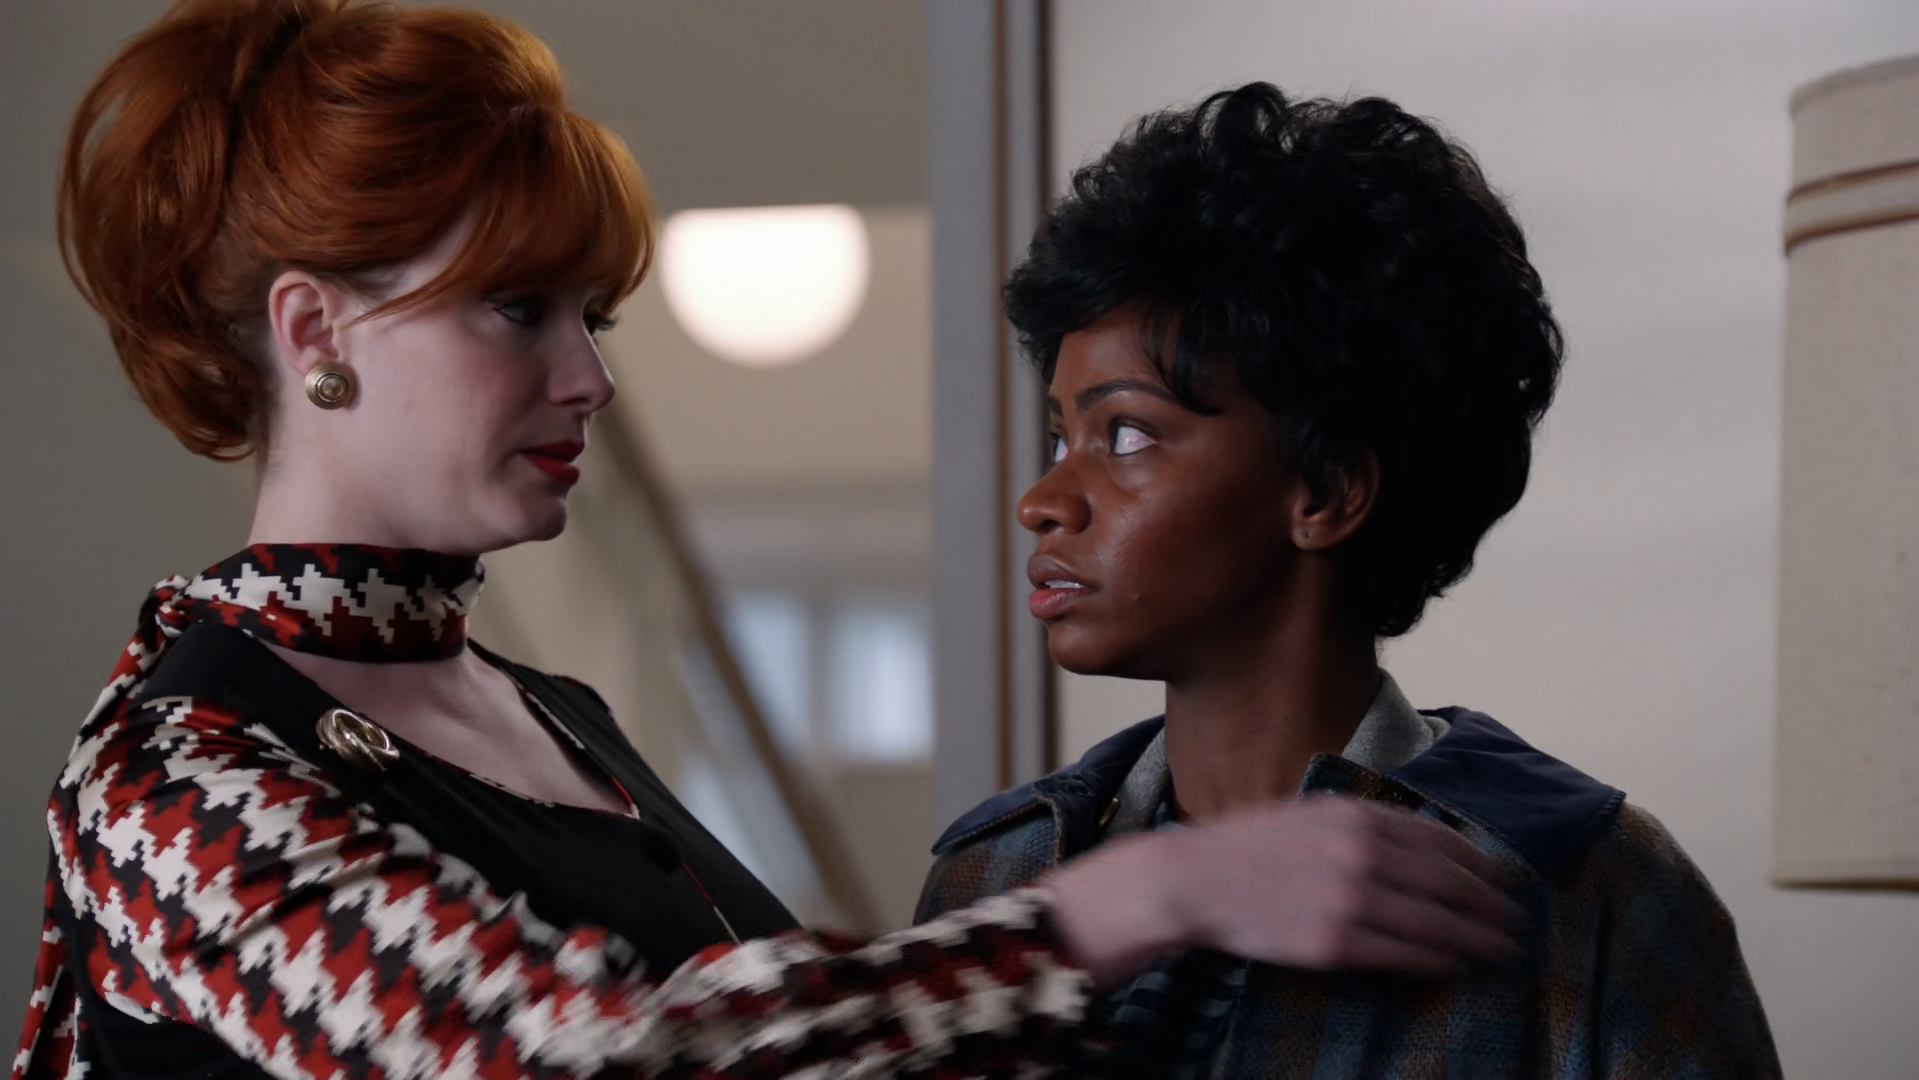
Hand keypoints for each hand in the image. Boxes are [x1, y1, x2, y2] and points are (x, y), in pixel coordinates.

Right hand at [1048, 795, 1519, 985]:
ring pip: (1437, 923)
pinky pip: (1405, 954)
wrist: (1194, 881)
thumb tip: (1414, 843)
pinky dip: (1439, 959)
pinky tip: (1456, 963)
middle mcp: (1363, 854)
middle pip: (1450, 882)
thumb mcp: (1309, 815)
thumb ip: (1361, 825)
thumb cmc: (1247, 849)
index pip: (1441, 840)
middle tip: (1516, 920)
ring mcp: (1351, 900)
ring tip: (1501, 949)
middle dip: (1491, 904)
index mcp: (1357, 815)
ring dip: (1478, 938)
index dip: (1477, 864)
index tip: (1498, 879)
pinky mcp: (1336, 943)